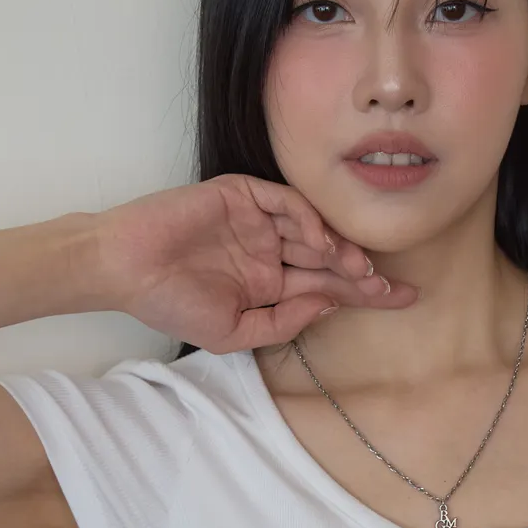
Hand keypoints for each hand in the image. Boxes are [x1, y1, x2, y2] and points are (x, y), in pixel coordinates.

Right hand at [89, 173, 418, 350]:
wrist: (124, 268)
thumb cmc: (170, 302)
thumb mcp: (233, 332)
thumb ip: (283, 322)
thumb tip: (330, 306)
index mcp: (270, 284)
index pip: (328, 287)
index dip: (365, 293)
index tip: (403, 300)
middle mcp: (270, 251)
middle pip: (330, 260)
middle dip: (365, 275)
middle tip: (396, 288)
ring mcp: (257, 222)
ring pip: (313, 231)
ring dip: (340, 250)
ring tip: (361, 271)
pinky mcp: (241, 195)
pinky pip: (286, 202)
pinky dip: (308, 220)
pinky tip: (322, 242)